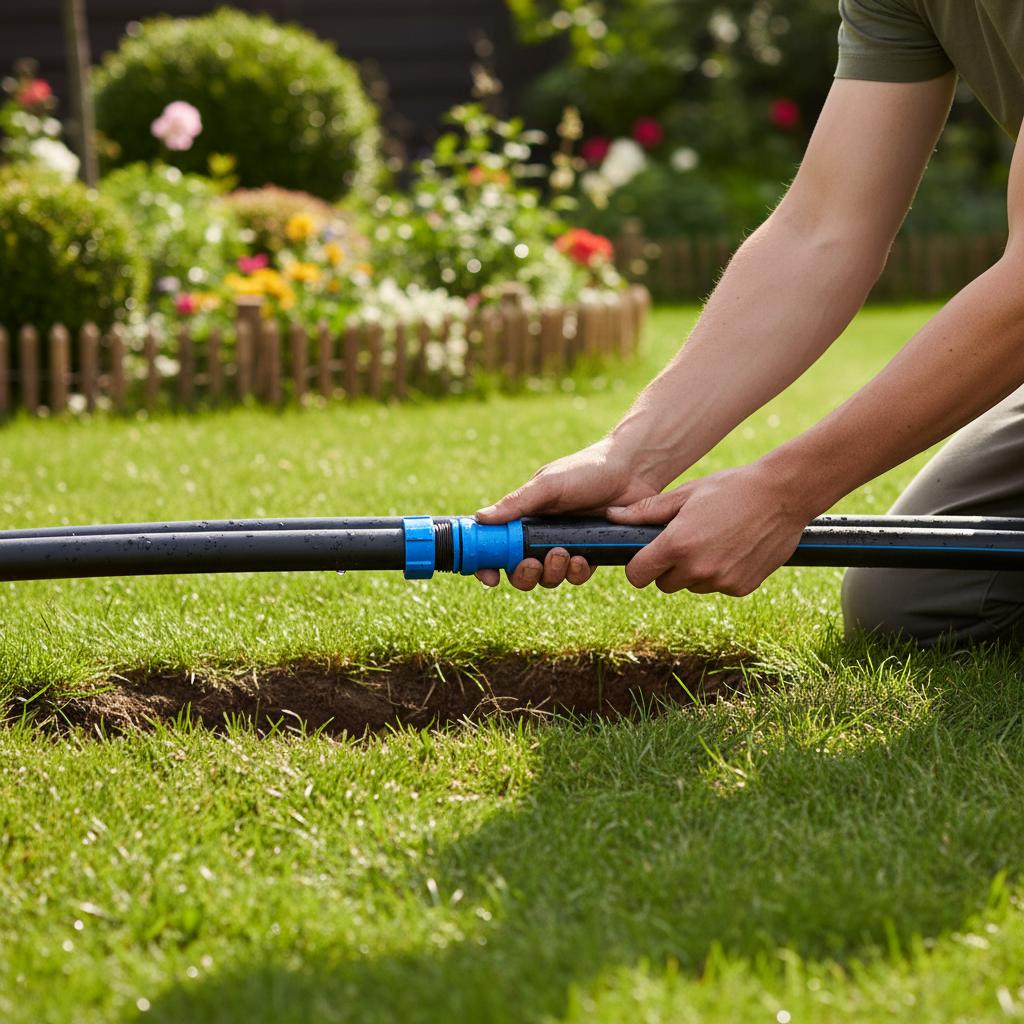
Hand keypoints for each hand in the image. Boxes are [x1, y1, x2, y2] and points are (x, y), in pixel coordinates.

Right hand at [474, 438, 659, 589]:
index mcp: (525, 517)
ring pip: (548, 577)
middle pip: (520, 571)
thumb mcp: (548, 484)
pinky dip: (577, 573)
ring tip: (562, 554)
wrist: (632, 470)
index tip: (489, 577)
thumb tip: (480, 518)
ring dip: (551, 573)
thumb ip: (516, 504)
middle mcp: (541, 534)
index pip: (497, 547)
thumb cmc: (586, 469)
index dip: (488, 565)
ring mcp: (566, 546)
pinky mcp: (591, 554)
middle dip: (523, 575)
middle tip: (532, 564)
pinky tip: (583, 559)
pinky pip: (577, 576)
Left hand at [607, 461, 810, 595]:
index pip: (638, 576)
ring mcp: (721, 582)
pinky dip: (721, 574)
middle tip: (687, 541)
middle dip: (669, 568)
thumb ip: (646, 511)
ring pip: (692, 586)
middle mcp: (697, 569)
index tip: (647, 556)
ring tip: (714, 539)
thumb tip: (611, 516)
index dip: (639, 566)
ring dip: (696, 571)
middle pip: (665, 584)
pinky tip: (734, 548)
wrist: (783, 494)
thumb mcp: (685, 494)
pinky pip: (718, 586)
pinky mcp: (741, 588)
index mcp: (676, 545)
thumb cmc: (730, 488)